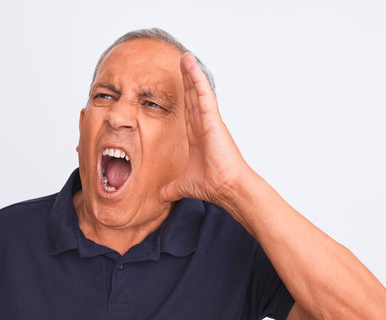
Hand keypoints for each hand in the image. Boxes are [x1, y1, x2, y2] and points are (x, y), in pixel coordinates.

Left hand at [159, 53, 250, 206]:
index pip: (187, 112)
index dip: (183, 97)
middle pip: (192, 97)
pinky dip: (198, 80)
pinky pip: (204, 95)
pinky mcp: (213, 120)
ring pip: (198, 92)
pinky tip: (192, 66)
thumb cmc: (212, 185)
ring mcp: (209, 121)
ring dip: (191, 74)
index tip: (179, 84)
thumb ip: (170, 188)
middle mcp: (204, 126)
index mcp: (197, 137)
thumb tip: (159, 197)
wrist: (226, 188)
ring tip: (185, 56)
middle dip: (187, 79)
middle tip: (181, 61)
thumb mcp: (182, 185)